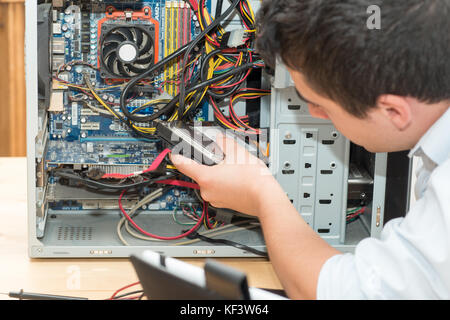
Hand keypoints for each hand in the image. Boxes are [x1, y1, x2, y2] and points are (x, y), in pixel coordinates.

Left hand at [170, 134, 285, 215]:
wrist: (265, 198)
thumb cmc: (253, 180)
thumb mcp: (237, 152)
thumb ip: (223, 142)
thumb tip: (219, 139)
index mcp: (205, 177)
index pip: (182, 164)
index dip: (176, 155)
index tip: (173, 152)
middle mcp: (206, 190)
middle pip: (199, 171)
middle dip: (208, 162)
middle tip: (220, 156)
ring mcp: (214, 199)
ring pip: (209, 181)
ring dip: (217, 172)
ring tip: (233, 168)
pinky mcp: (223, 203)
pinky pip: (218, 189)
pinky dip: (223, 182)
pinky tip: (236, 177)